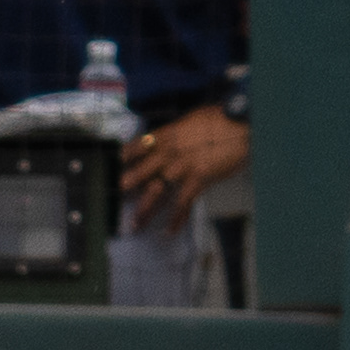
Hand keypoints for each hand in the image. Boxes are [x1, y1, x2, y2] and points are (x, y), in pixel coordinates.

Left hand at [122, 104, 248, 230]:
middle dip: (125, 187)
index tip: (109, 168)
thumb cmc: (218, 119)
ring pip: (157, 191)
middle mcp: (169, 151)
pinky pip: (183, 202)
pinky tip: (170, 230)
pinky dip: (177, 218)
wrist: (240, 124)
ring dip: (145, 209)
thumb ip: (175, 133)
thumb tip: (166, 140)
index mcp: (165, 135)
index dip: (121, 159)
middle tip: (112, 200)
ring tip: (136, 224)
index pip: (136, 147)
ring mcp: (182, 166)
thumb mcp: (189, 121)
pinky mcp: (198, 178)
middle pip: (140, 172)